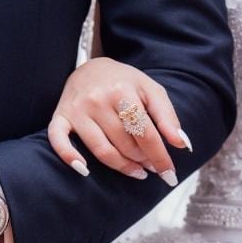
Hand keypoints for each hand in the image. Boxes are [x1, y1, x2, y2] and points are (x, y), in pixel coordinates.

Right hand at [48, 57, 191, 185]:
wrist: (90, 68)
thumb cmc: (124, 83)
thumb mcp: (151, 91)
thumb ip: (168, 117)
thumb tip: (183, 144)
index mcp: (122, 91)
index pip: (146, 133)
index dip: (160, 156)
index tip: (169, 174)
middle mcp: (97, 99)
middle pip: (125, 144)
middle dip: (143, 160)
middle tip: (151, 165)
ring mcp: (76, 110)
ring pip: (101, 150)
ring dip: (122, 166)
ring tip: (136, 171)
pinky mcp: (60, 117)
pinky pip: (59, 141)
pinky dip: (69, 157)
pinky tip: (84, 171)